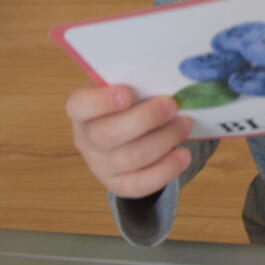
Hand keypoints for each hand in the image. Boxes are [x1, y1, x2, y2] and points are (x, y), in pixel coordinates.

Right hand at [65, 84, 191, 199]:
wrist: (130, 133)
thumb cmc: (130, 103)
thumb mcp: (127, 87)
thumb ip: (138, 83)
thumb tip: (168, 79)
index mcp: (81, 110)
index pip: (79, 105)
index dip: (101, 101)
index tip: (127, 93)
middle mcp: (85, 140)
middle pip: (108, 134)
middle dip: (145, 119)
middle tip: (171, 105)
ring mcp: (100, 166)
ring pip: (131, 158)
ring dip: (163, 140)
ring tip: (185, 125)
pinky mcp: (119, 184)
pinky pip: (141, 184)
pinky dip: (166, 169)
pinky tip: (183, 155)